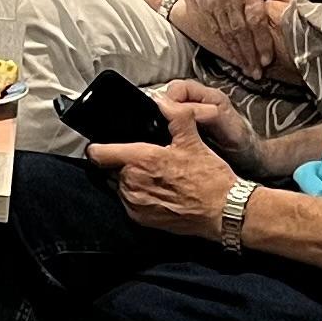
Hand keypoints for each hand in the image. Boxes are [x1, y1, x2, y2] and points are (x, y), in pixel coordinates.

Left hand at [91, 108, 242, 240]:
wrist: (223, 211)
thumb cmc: (209, 178)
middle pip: (109, 170)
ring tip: (153, 177)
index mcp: (141, 160)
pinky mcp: (141, 219)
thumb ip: (176, 117)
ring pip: (118, 187)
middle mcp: (132, 183)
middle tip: (143, 161)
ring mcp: (135, 203)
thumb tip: (164, 101)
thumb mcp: (193, 141)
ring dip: (128, 181)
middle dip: (121, 164)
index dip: (98, 148)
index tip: (102, 146)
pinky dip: (137, 197)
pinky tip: (157, 192)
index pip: (98, 154)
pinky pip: (128, 203)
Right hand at [169, 0, 294, 81]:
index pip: (257, 21)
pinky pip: (215, 31)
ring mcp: (216, 4)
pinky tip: (231, 56)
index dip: (262, 42)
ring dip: (238, 54)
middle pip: (242, 33)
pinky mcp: (205, 8)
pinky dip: (224, 45)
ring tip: (246, 69)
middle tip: (257, 73)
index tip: (267, 59)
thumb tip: (292, 6)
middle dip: (250, 55)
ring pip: (228, 35)